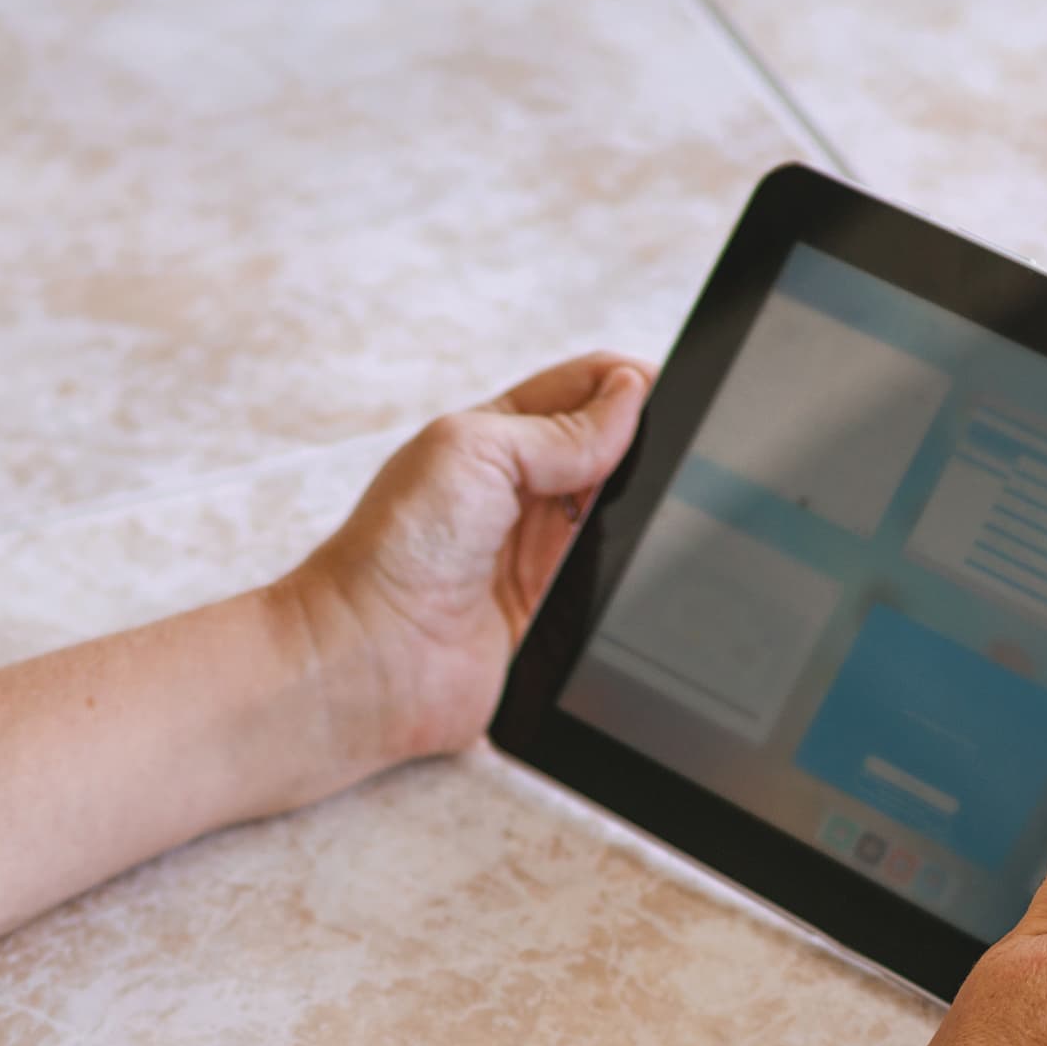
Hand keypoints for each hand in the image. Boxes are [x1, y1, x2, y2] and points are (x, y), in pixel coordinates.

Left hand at [272, 354, 651, 775]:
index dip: (630, 384)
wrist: (370, 661)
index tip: (674, 389)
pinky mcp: (553, 610)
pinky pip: (612, 580)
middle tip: (677, 454)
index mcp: (494, 435)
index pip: (583, 390)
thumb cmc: (394, 553)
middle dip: (646, 447)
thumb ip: (558, 429)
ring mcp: (538, 552)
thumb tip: (631, 397)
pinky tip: (637, 563)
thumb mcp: (476, 452)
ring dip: (642, 511)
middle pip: (611, 451)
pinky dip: (631, 571)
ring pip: (620, 514)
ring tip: (655, 510)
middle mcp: (517, 491)